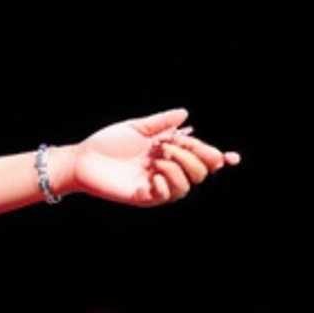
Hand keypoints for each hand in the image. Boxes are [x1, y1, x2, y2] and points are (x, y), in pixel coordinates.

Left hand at [65, 110, 237, 209]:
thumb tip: (185, 115)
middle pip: (201, 173)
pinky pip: (167, 195)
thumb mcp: (137, 128)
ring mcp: (157, 186)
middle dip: (193, 155)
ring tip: (159, 154)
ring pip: (188, 185)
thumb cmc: (107, 143)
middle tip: (170, 143)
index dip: (219, 159)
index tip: (231, 157)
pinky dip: (167, 181)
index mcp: (169, 155)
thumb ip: (162, 123)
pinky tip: (155, 171)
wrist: (82, 159)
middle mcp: (167, 172)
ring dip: (180, 166)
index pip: (202, 160)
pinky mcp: (144, 196)